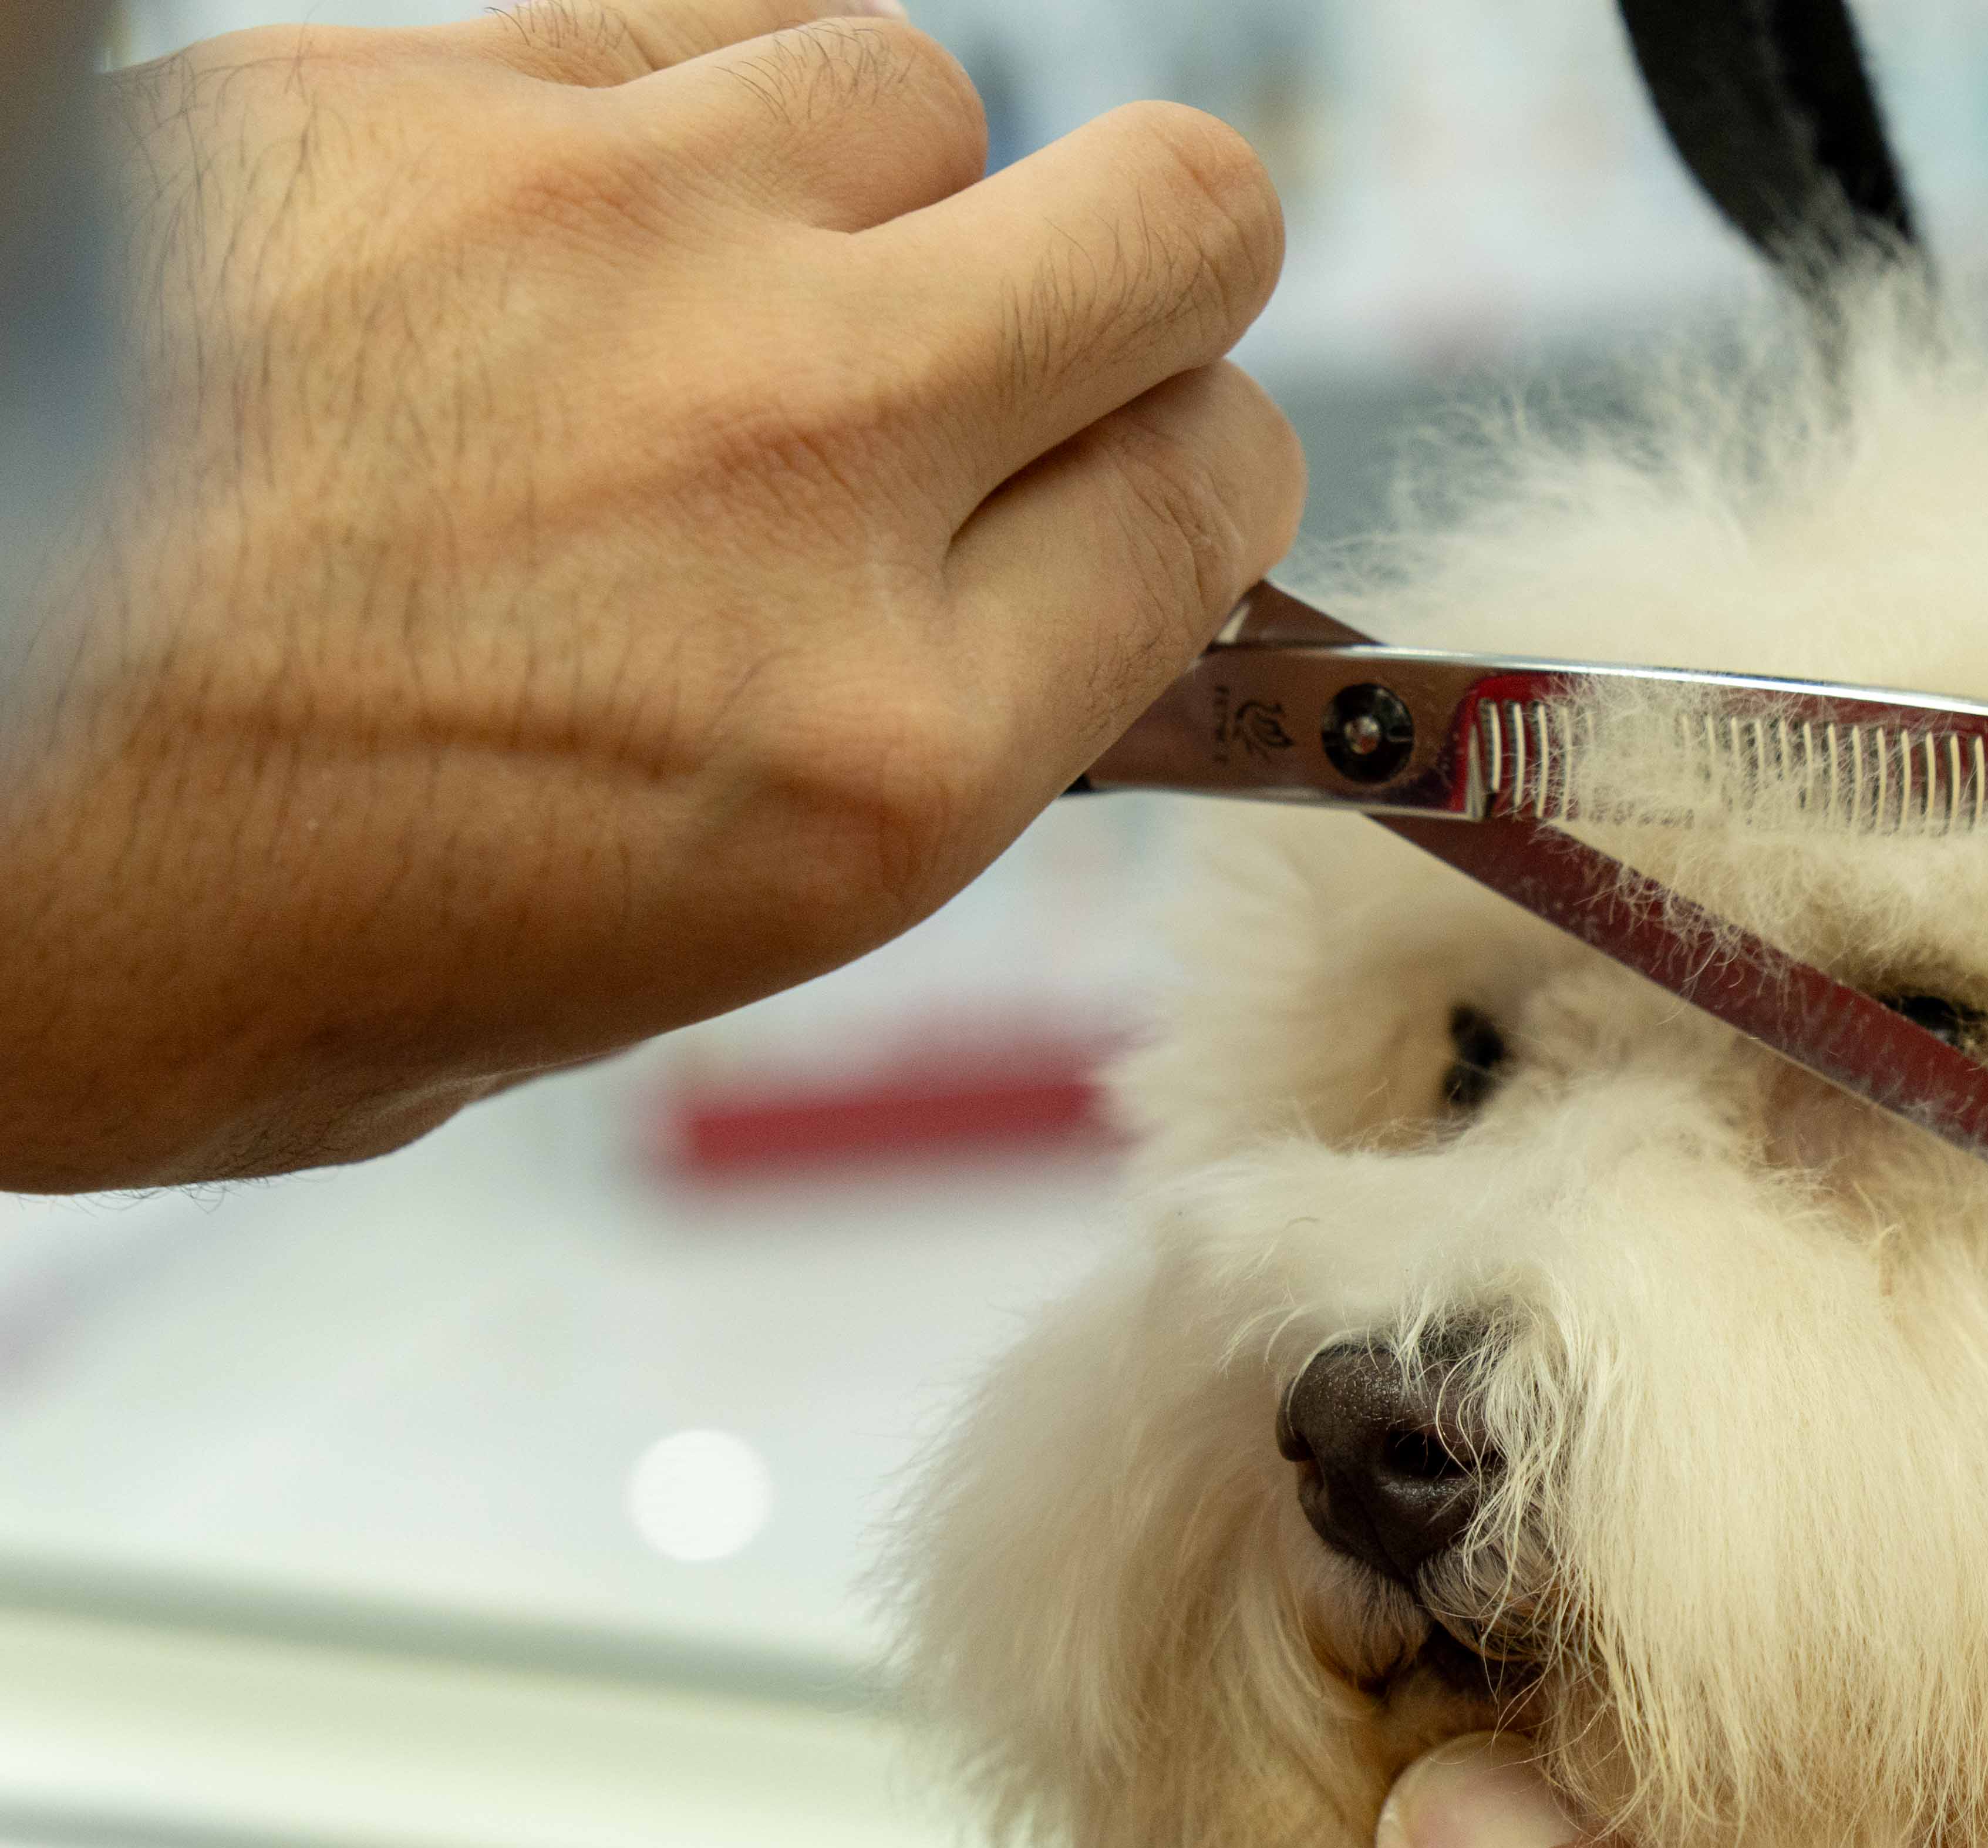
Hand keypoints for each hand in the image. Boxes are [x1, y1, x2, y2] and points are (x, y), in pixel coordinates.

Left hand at [0, 0, 1300, 1186]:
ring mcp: (605, 249)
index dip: (1185, 494)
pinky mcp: (409, 98)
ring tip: (737, 299)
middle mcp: (792, 471)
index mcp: (864, 755)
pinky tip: (567, 230)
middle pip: (1180, 217)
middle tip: (1026, 362)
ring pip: (924, 89)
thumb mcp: (596, 985)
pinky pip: (676, 19)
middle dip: (1146, 287)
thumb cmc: (148, 934)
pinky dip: (668, 109)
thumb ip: (845, 792)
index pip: (1214, 502)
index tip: (1116, 510)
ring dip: (877, 196)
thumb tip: (971, 646)